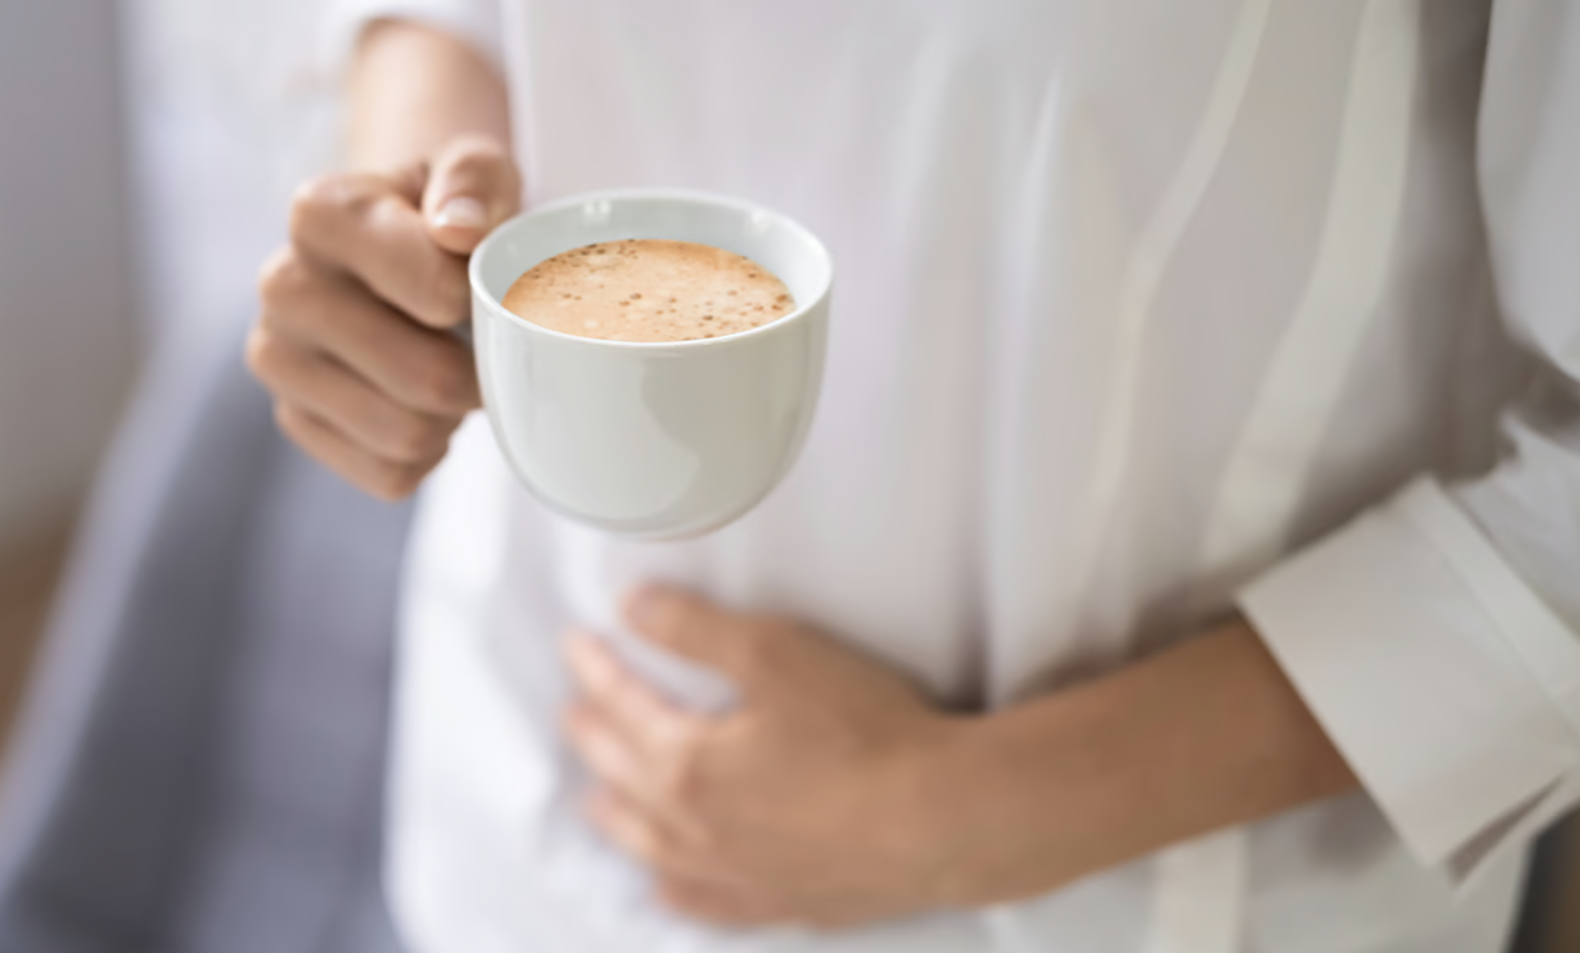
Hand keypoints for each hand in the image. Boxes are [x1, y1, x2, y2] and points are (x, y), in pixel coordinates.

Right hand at [248, 136, 519, 499]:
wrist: (400, 246)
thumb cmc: (447, 210)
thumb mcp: (475, 171)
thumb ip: (476, 180)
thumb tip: (459, 230)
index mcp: (321, 212)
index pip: (437, 291)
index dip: (484, 301)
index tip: (480, 283)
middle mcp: (283, 285)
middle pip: (424, 379)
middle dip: (475, 373)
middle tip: (481, 345)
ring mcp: (278, 358)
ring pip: (406, 435)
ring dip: (450, 417)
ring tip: (448, 369)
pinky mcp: (293, 419)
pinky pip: (390, 474)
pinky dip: (426, 452)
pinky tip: (420, 403)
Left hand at [562, 586, 966, 929]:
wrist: (943, 819)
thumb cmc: (866, 734)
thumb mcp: (775, 654)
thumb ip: (696, 629)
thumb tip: (635, 608)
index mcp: (688, 766)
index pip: (624, 709)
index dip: (597, 670)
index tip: (577, 646)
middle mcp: (699, 831)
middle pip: (625, 779)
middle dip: (593, 741)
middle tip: (573, 716)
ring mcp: (739, 876)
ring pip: (654, 849)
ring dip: (618, 818)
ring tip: (595, 801)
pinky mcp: (784, 902)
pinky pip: (706, 905)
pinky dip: (676, 891)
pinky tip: (669, 888)